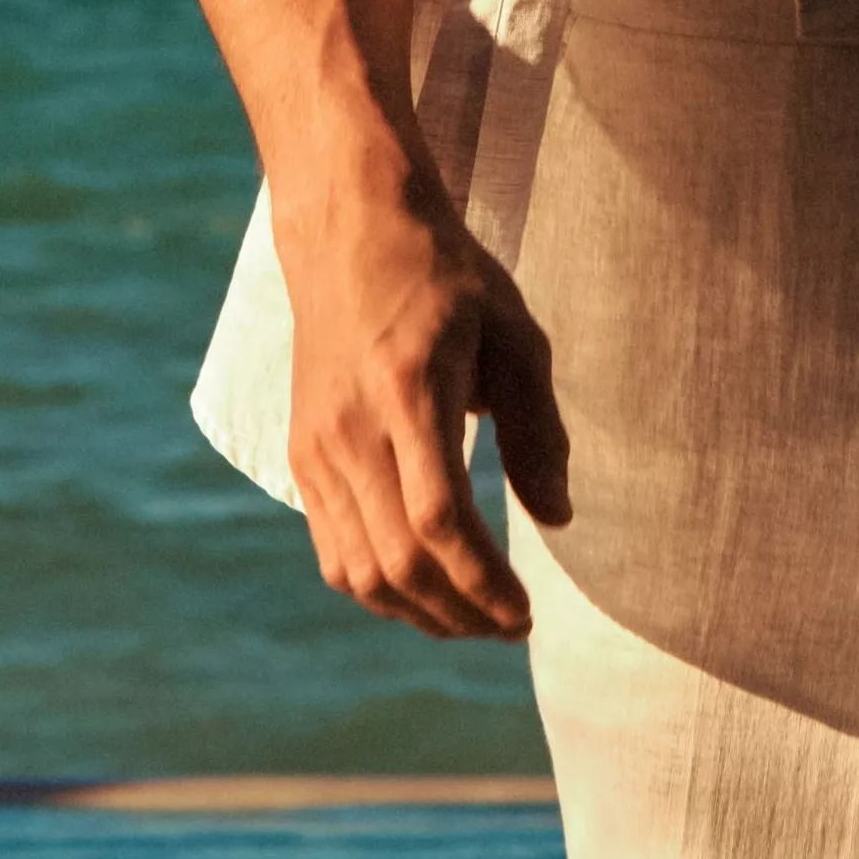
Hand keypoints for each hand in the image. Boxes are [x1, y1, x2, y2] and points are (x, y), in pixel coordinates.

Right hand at [276, 174, 560, 638]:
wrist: (349, 233)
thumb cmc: (445, 279)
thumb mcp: (515, 335)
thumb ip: (538, 429)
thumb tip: (556, 518)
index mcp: (409, 392)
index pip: (437, 521)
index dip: (482, 583)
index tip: (525, 611)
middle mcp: (351, 430)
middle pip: (398, 561)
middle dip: (461, 613)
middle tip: (512, 625)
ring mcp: (317, 448)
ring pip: (359, 571)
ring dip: (420, 615)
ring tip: (474, 621)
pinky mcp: (302, 457)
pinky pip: (333, 552)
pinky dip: (379, 590)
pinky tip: (425, 592)